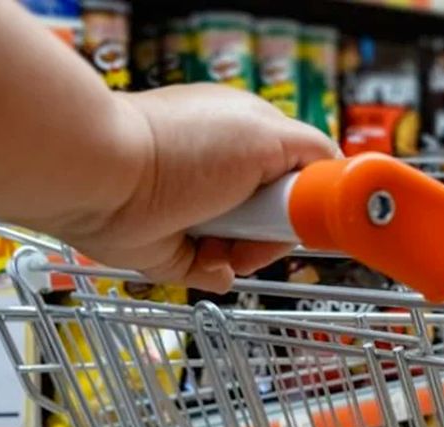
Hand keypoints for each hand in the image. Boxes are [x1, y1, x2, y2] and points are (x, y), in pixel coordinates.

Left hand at [57, 84, 339, 291]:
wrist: (105, 178)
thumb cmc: (181, 148)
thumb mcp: (268, 134)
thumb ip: (314, 151)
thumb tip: (338, 175)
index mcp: (246, 134)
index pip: (300, 170)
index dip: (309, 193)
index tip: (315, 211)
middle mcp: (223, 173)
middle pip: (279, 217)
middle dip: (276, 228)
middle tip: (263, 225)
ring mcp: (200, 212)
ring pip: (252, 250)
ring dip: (246, 253)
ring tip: (222, 240)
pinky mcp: (176, 249)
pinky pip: (215, 275)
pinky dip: (215, 272)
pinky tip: (203, 255)